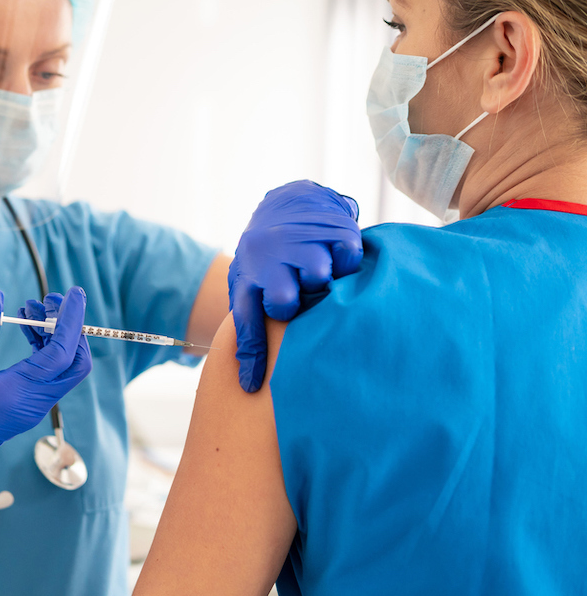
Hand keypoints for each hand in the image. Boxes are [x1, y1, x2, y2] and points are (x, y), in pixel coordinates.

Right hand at [0, 285, 92, 506]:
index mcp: (22, 392)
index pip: (63, 352)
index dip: (71, 319)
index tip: (73, 293)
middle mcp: (34, 403)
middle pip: (74, 364)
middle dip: (69, 328)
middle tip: (48, 302)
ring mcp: (31, 408)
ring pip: (61, 369)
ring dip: (53, 337)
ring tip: (29, 310)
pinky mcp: (23, 408)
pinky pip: (46, 377)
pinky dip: (42, 351)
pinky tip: (24, 331)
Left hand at [229, 180, 361, 392]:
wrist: (284, 208)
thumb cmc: (265, 267)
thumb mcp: (248, 295)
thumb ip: (250, 337)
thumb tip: (249, 387)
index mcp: (249, 275)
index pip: (257, 310)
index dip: (276, 317)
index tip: (285, 314)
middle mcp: (272, 254)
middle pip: (290, 297)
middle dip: (300, 300)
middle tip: (305, 293)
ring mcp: (302, 239)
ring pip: (319, 275)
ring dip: (323, 280)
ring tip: (319, 276)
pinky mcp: (334, 228)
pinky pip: (347, 255)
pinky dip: (346, 261)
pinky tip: (337, 259)